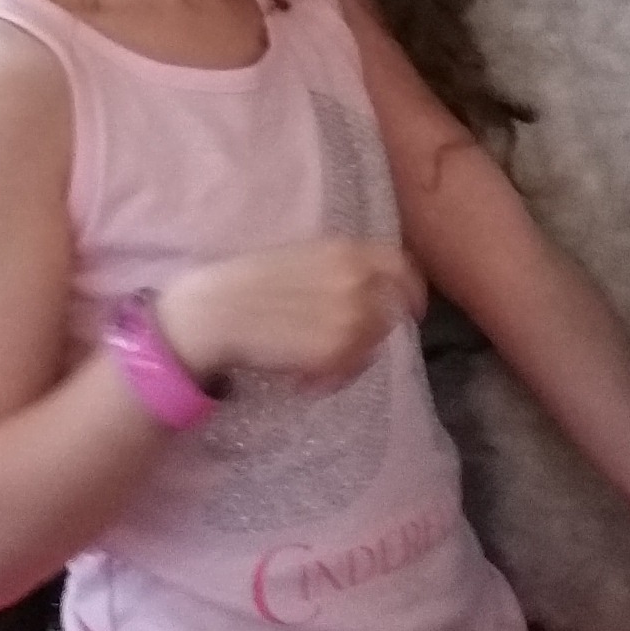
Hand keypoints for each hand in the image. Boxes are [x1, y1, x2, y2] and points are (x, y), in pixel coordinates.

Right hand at [154, 241, 423, 395]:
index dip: (413, 289)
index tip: (412, 309)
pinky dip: (330, 380)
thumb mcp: (302, 256)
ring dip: (346, 361)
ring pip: (371, 347)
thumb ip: (340, 268)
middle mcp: (357, 280)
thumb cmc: (249, 283)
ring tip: (309, 365)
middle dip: (371, 334)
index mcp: (347, 250)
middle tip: (344, 349)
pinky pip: (350, 371)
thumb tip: (372, 289)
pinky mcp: (337, 350)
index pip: (401, 266)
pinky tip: (300, 378)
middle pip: (389, 314)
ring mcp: (351, 315)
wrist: (216, 310)